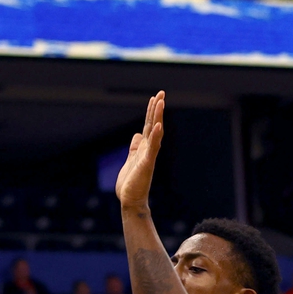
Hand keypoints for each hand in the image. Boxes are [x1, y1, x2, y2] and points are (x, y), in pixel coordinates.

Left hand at [116, 91, 164, 210]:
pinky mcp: (146, 164)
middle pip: (153, 125)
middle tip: (161, 93)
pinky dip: (156, 136)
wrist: (131, 200)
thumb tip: (137, 135)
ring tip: (160, 102)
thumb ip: (135, 147)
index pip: (149, 126)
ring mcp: (149, 156)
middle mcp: (149, 150)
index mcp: (144, 148)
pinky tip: (159, 125)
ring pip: (155, 133)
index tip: (155, 97)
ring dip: (157, 117)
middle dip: (156, 109)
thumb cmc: (131, 183)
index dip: (151, 112)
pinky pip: (153, 148)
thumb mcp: (131, 160)